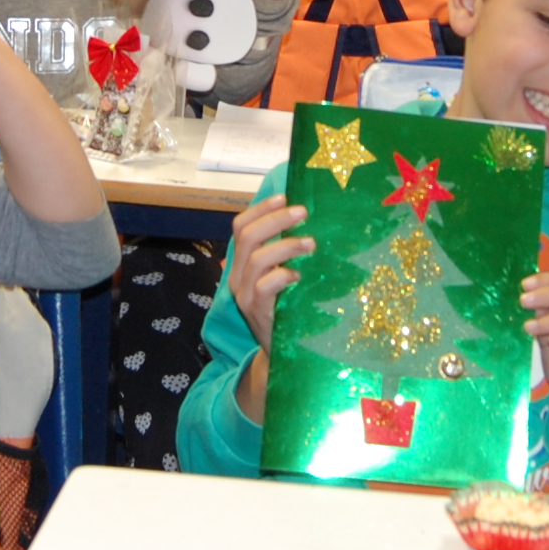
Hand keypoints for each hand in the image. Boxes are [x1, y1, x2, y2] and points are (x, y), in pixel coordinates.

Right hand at [224, 195, 312, 422]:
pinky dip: (282, 275)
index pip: (241, 227)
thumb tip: (307, 223)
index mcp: (242, 264)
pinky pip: (264, 286)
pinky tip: (299, 276)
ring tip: (311, 244)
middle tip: (303, 212)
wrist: (280, 354)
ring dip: (286, 245)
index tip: (284, 195)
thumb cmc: (287, 311)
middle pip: (247, 236)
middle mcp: (238, 277)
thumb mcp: (283, 278)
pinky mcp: (256, 312)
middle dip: (276, 219)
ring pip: (257, 258)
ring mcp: (245, 295)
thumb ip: (285, 254)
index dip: (260, 209)